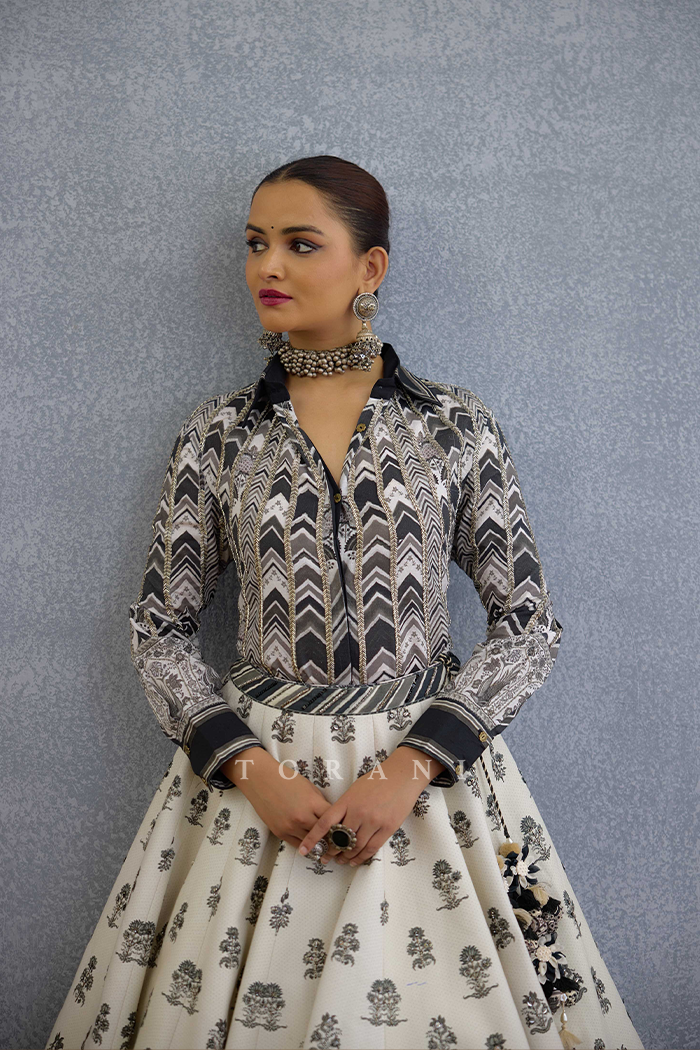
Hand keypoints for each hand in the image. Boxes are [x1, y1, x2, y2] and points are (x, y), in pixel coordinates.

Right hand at [224, 748, 332, 850]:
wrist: (261, 779)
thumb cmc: (286, 779)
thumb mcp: (309, 787)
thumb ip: (320, 803)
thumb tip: (330, 817)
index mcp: (313, 803)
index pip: (333, 821)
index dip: (340, 826)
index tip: (345, 829)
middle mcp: (302, 818)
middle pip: (324, 835)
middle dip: (332, 838)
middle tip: (340, 841)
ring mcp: (290, 827)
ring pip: (311, 844)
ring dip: (319, 844)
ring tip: (328, 846)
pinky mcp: (280, 833)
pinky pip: (297, 845)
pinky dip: (306, 845)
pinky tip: (312, 845)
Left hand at [296, 746, 438, 866]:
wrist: (402, 775)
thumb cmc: (377, 780)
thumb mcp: (355, 789)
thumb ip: (344, 806)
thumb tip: (334, 825)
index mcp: (347, 800)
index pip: (325, 823)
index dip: (313, 838)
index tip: (304, 850)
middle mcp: (359, 812)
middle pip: (340, 839)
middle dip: (330, 852)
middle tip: (325, 858)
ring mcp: (374, 821)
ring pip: (355, 847)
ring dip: (346, 857)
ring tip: (341, 861)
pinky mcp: (388, 828)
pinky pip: (371, 848)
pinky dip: (361, 857)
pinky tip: (355, 860)